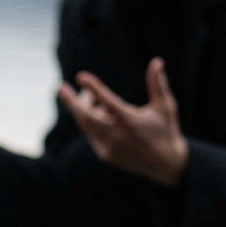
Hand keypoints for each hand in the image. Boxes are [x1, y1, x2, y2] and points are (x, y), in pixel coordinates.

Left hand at [58, 58, 188, 187]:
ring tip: (85, 95)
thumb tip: (157, 61)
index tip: (81, 76)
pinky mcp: (105, 155)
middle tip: (60, 87)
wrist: (165, 164)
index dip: (94, 87)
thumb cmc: (166, 130)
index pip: (107, 101)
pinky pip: (91, 135)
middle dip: (71, 102)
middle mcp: (117, 135)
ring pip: (87, 125)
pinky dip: (90, 122)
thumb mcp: (166, 107)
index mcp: (131, 121)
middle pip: (86, 117)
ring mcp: (109, 147)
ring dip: (82, 109)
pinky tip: (96, 111)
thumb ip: (158, 84)